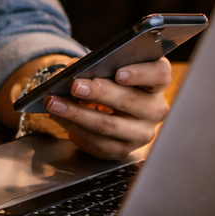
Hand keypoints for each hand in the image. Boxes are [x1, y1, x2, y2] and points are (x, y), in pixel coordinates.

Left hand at [39, 57, 170, 159]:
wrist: (113, 110)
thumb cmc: (112, 82)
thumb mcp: (110, 68)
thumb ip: (98, 65)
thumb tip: (73, 69)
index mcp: (157, 81)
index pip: (159, 75)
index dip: (140, 74)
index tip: (118, 73)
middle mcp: (155, 108)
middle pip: (130, 100)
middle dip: (99, 93)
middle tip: (75, 86)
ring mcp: (142, 132)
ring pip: (110, 125)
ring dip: (78, 113)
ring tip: (55, 103)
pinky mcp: (125, 149)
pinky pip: (98, 142)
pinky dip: (75, 128)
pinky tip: (60, 117)